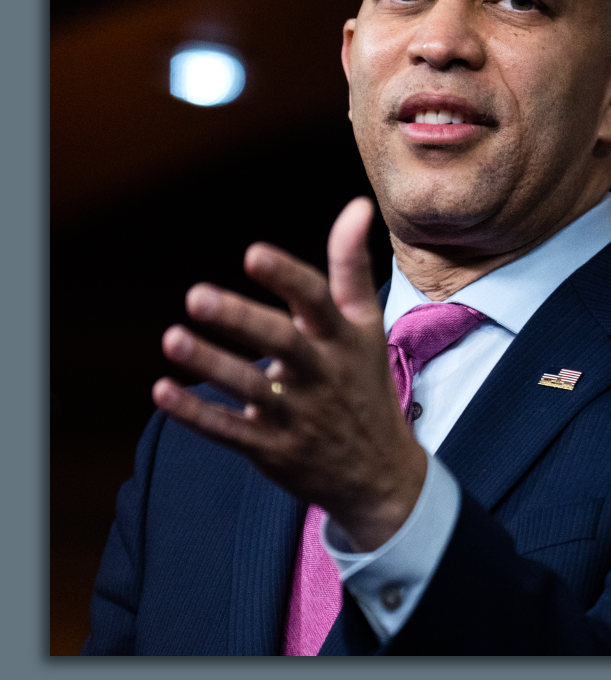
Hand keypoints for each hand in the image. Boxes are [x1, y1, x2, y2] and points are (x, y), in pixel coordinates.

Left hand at [153, 197, 424, 551]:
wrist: (379, 473)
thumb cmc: (363, 384)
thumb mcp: (365, 326)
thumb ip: (350, 267)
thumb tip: (357, 206)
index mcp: (345, 341)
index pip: (318, 302)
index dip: (286, 278)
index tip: (252, 253)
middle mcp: (324, 376)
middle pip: (283, 344)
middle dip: (241, 320)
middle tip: (195, 296)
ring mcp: (299, 416)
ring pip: (251, 389)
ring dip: (210, 364)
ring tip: (171, 338)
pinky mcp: (273, 449)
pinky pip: (230, 431)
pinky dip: (196, 413)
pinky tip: (162, 390)